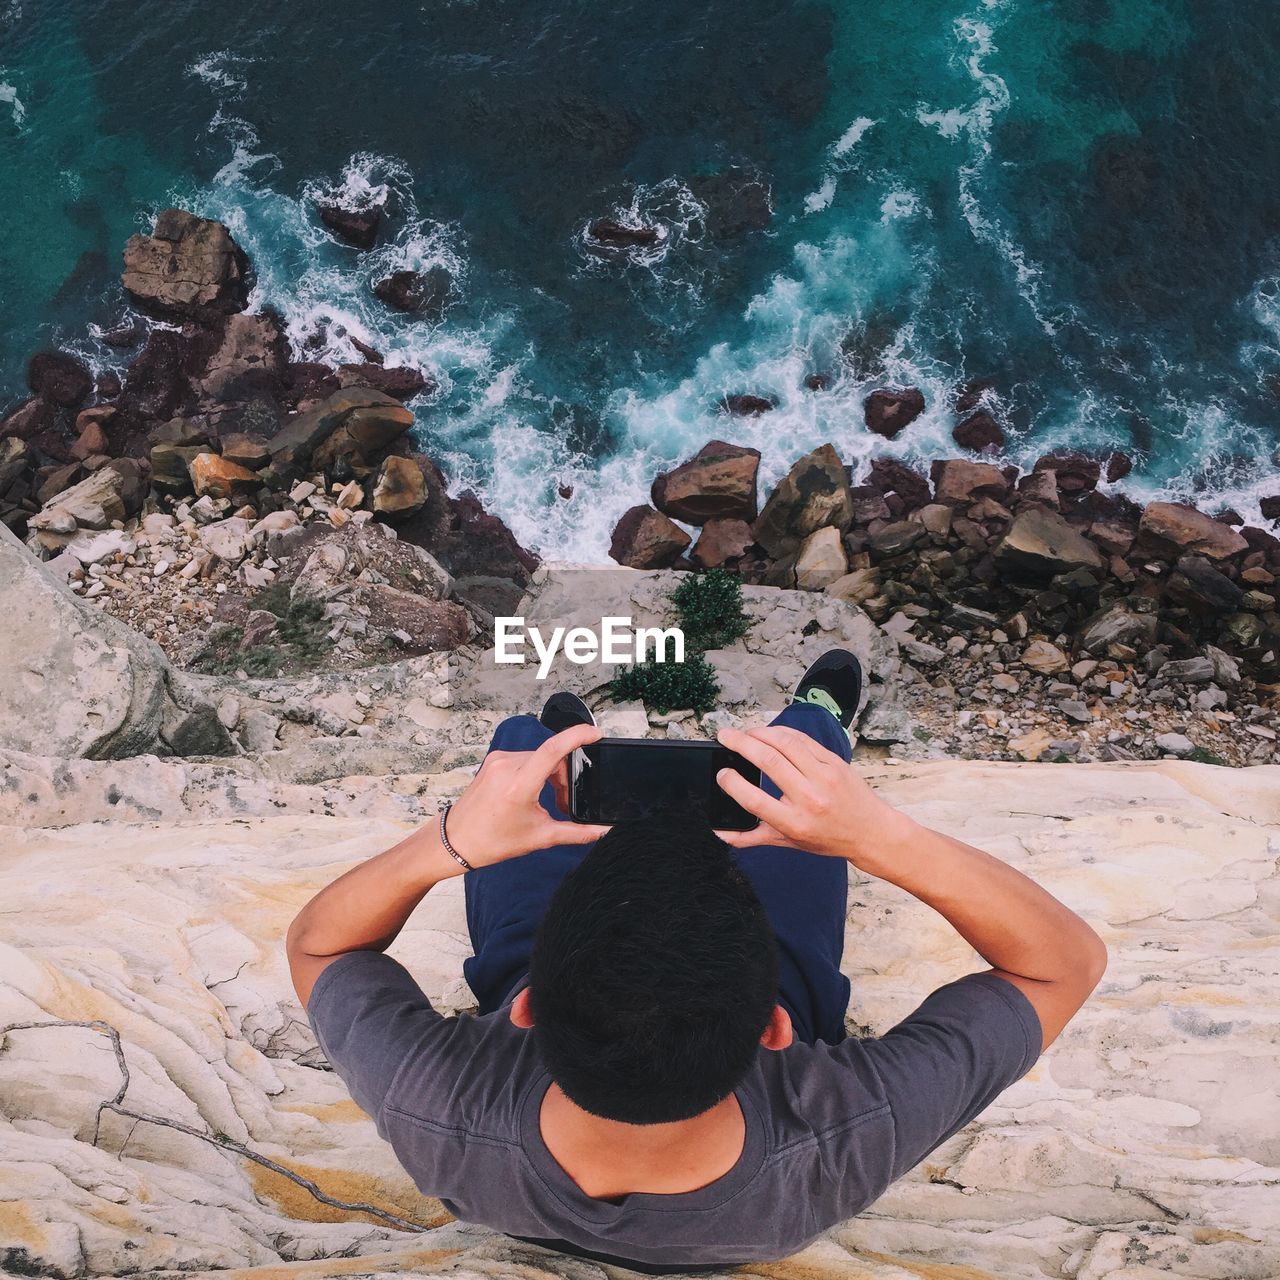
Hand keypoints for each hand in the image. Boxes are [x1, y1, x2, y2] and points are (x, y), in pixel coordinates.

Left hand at [443, 724, 609, 867]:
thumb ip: (576, 833)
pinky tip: (534, 793)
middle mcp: (507, 766)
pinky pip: (525, 758)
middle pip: (551, 757)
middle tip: (563, 803)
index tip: (595, 733)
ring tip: (549, 801)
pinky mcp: (494, 761)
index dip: (578, 736)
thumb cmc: (492, 841)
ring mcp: (498, 761)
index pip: (553, 749)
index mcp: (519, 784)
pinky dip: (537, 772)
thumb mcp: (539, 837)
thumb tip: (602, 831)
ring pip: (539, 757)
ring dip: (551, 775)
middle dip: (565, 777)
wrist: (456, 841)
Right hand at [713, 725, 914, 870]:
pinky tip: (768, 733)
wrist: (870, 831)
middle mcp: (809, 798)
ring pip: (785, 743)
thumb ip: (750, 837)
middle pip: (768, 761)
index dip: (732, 784)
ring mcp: (824, 776)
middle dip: (741, 744)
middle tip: (724, 736)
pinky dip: (781, 732)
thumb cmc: (827, 837)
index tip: (722, 773)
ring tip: (744, 732)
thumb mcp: (787, 841)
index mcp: (795, 823)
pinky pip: (803, 740)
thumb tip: (718, 832)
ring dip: (760, 733)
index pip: (755, 800)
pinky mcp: (834, 762)